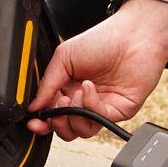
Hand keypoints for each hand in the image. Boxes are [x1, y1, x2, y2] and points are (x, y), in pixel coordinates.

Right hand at [25, 0, 167, 140]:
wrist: (133, 35)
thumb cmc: (102, 40)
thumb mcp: (64, 56)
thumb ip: (47, 83)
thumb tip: (34, 106)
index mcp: (67, 87)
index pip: (52, 113)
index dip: (42, 121)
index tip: (33, 122)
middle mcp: (83, 100)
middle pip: (65, 128)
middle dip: (57, 123)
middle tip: (56, 107)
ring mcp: (101, 106)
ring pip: (81, 131)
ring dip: (73, 116)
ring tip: (73, 95)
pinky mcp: (118, 111)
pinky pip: (98, 119)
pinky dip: (89, 105)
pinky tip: (88, 88)